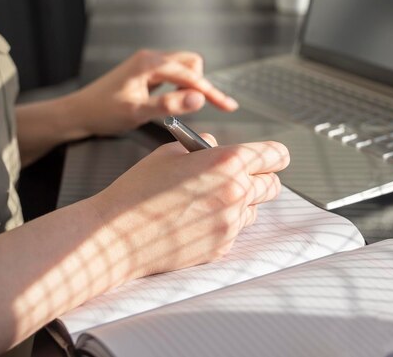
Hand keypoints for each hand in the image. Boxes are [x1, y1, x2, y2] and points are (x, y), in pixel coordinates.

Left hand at [69, 49, 237, 136]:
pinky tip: (174, 102)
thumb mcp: (138, 112)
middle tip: (210, 108)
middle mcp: (151, 59)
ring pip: (183, 69)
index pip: (191, 76)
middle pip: (191, 64)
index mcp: (150, 64)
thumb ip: (170, 105)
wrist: (78, 114)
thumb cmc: (102, 113)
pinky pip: (173, 75)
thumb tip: (199, 99)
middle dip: (202, 85)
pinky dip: (180, 88)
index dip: (212, 93)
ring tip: (185, 108)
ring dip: (191, 86)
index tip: (229, 106)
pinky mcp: (146, 74)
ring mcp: (148, 65)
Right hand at [90, 136, 289, 276]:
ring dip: (241, 203)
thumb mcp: (170, 153)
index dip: (273, 155)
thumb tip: (217, 145)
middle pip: (274, 185)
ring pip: (255, 209)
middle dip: (260, 179)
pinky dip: (224, 223)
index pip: (276, 155)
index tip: (268, 158)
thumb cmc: (138, 189)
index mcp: (228, 162)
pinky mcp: (222, 246)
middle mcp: (236, 192)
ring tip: (208, 200)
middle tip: (239, 177)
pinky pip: (235, 230)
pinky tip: (195, 220)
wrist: (116, 235)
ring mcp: (231, 223)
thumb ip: (204, 147)